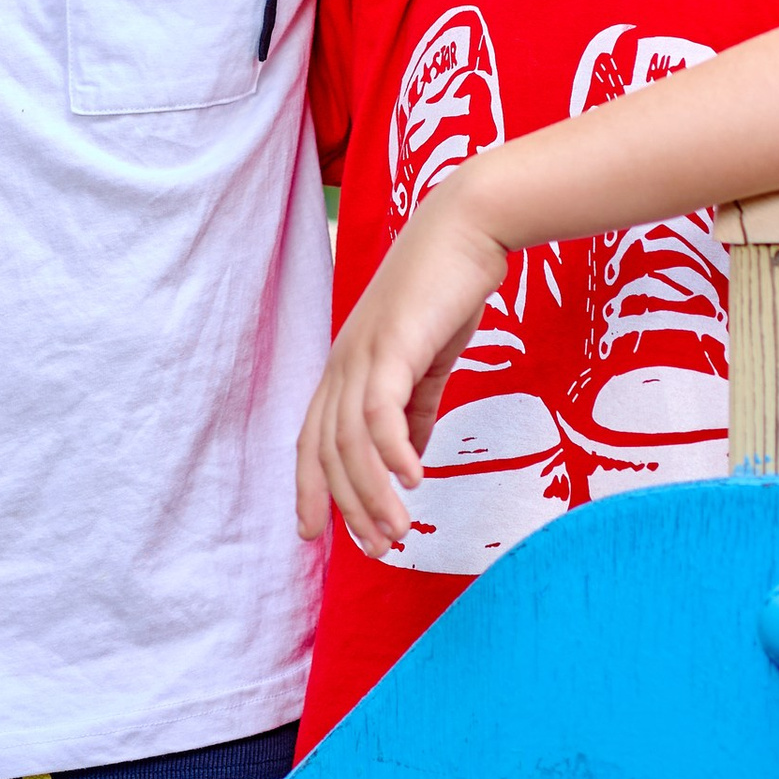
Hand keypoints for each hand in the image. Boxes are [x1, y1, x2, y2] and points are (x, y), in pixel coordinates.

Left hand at [296, 182, 508, 560]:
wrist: (469, 228)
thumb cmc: (448, 291)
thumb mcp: (428, 361)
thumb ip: (417, 408)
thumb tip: (412, 457)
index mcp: (346, 369)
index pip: (312, 441)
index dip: (309, 489)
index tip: (316, 536)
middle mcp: (342, 364)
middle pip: (327, 452)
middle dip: (347, 507)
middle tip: (377, 549)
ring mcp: (363, 353)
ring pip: (351, 442)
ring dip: (374, 493)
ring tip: (398, 531)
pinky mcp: (393, 344)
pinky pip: (382, 412)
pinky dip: (394, 452)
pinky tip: (416, 479)